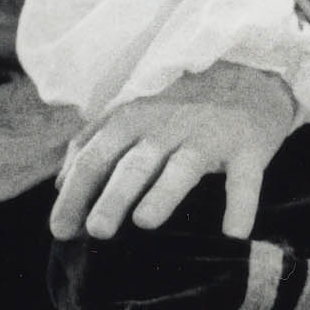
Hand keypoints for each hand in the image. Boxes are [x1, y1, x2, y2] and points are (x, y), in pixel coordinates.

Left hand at [50, 64, 296, 242]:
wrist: (250, 75)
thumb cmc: (181, 106)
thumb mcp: (133, 114)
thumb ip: (94, 144)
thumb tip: (61, 183)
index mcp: (133, 118)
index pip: (95, 156)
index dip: (74, 193)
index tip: (59, 231)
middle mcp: (167, 126)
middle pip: (134, 164)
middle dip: (113, 196)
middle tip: (97, 231)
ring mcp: (208, 136)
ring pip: (182, 167)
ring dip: (163, 194)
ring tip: (145, 221)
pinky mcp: (248, 148)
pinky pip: (244, 180)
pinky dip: (241, 205)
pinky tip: (233, 233)